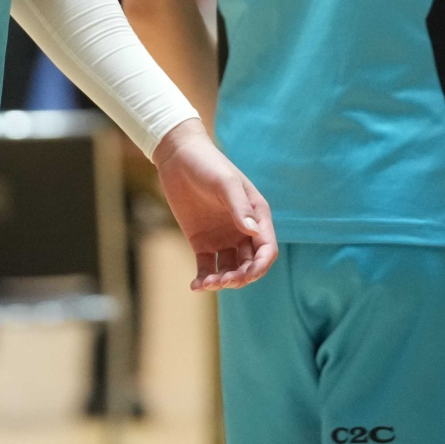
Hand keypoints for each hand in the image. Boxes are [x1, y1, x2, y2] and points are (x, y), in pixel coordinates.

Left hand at [151, 119, 276, 290]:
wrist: (178, 157)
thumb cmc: (207, 164)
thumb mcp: (225, 183)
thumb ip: (239, 206)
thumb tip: (253, 232)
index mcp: (256, 215)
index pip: (267, 249)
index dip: (261, 265)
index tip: (249, 275)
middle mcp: (243, 230)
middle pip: (250, 264)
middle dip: (241, 277)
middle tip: (224, 281)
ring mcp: (223, 238)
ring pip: (230, 270)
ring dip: (223, 282)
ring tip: (206, 284)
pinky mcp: (202, 243)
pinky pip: (207, 268)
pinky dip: (204, 280)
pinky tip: (196, 286)